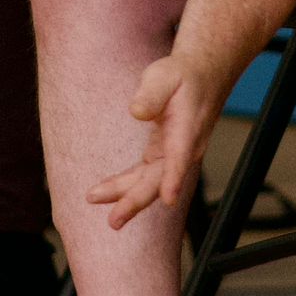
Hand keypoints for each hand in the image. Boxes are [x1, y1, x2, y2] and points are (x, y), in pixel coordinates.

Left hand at [85, 49, 217, 228]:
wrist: (202, 76)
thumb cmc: (181, 75)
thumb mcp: (164, 76)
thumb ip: (151, 94)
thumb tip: (137, 112)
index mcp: (187, 130)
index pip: (180, 158)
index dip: (174, 179)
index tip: (169, 199)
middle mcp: (184, 149)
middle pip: (160, 180)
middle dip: (136, 201)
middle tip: (114, 220)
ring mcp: (174, 155)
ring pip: (150, 182)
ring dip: (125, 196)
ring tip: (94, 199)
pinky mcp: (164, 154)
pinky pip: (145, 175)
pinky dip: (126, 185)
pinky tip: (105, 192)